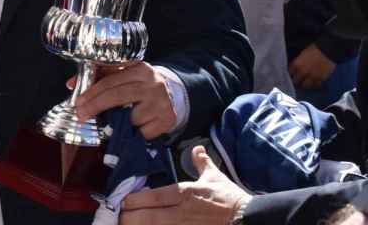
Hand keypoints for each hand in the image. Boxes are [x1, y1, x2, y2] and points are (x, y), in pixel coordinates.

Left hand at [71, 62, 175, 139]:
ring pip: (130, 117)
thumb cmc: (138, 85)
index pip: (111, 80)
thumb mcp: (121, 76)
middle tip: (82, 115)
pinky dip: (133, 133)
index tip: (78, 102)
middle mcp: (153, 83)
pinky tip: (131, 129)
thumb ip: (97, 77)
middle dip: (96, 106)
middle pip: (118, 96)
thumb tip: (72, 84)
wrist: (170, 96)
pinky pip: (143, 132)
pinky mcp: (168, 119)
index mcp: (140, 68)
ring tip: (112, 123)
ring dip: (117, 123)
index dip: (92, 92)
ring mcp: (162, 102)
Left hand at [119, 145, 250, 224]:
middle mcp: (180, 212)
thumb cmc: (230, 198)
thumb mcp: (215, 177)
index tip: (123, 201)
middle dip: (129, 217)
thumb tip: (196, 149)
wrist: (248, 218)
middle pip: (146, 217)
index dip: (133, 200)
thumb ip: (201, 162)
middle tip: (119, 216)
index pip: (152, 197)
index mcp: (184, 194)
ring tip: (126, 224)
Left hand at [289, 44, 335, 88]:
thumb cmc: (315, 49)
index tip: (291, 75)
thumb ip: (298, 61)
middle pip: (296, 81)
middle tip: (297, 80)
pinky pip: (316, 85)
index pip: (289, 72)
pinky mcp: (321, 79)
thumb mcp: (303, 53)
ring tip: (305, 83)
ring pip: (305, 85)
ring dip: (305, 84)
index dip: (290, 74)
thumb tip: (295, 66)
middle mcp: (303, 72)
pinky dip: (314, 84)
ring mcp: (312, 76)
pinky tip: (314, 83)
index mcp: (297, 64)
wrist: (328, 51)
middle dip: (296, 80)